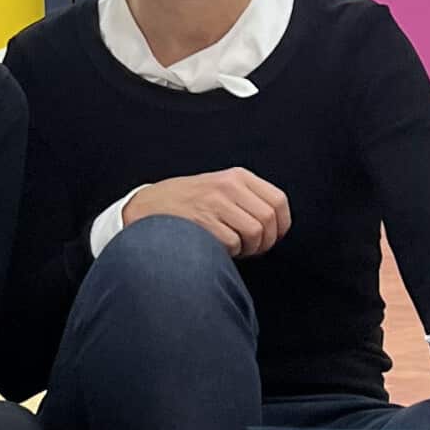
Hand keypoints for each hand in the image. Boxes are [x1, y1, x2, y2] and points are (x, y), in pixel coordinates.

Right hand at [122, 167, 290, 257]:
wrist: (148, 208)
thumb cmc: (188, 204)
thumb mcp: (220, 188)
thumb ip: (247, 199)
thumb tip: (277, 226)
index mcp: (237, 177)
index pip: (278, 201)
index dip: (281, 225)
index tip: (274, 237)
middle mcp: (228, 186)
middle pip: (268, 220)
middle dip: (265, 242)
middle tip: (252, 248)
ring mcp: (214, 203)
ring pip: (254, 233)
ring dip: (248, 249)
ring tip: (235, 248)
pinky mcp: (202, 221)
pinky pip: (233, 244)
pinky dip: (230, 253)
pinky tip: (218, 248)